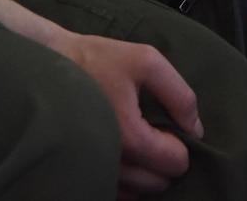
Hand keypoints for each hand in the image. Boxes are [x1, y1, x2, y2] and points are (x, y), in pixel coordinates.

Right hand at [50, 31, 202, 197]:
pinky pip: (115, 194)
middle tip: (153, 132)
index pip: (175, 163)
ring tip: (138, 143)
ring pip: (137, 193)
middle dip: (164, 161)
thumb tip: (196, 129)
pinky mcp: (81, 174)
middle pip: (158, 183)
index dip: (181, 144)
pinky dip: (126, 181)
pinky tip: (123, 155)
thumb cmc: (98, 59)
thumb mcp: (147, 61)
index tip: (168, 124)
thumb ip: (180, 95)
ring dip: (145, 173)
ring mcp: (94, 172)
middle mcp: (112, 162)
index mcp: (130, 136)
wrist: (50, 63)